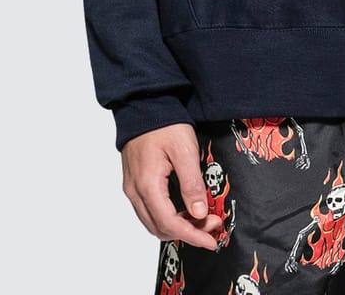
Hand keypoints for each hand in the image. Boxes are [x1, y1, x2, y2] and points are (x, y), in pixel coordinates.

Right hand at [121, 123, 222, 249]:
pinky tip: (184, 208)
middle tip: (212, 223)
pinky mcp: (134, 183)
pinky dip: (167, 216)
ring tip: (201, 217)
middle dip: (188, 231)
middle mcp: (135, 191)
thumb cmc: (164, 124)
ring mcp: (132, 188)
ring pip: (153, 222)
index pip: (170, 223)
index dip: (192, 235)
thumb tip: (199, 213)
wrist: (144, 104)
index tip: (211, 240)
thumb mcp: (185, 150)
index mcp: (147, 185)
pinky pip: (149, 210)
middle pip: (160, 227)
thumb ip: (192, 183)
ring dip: (177, 225)